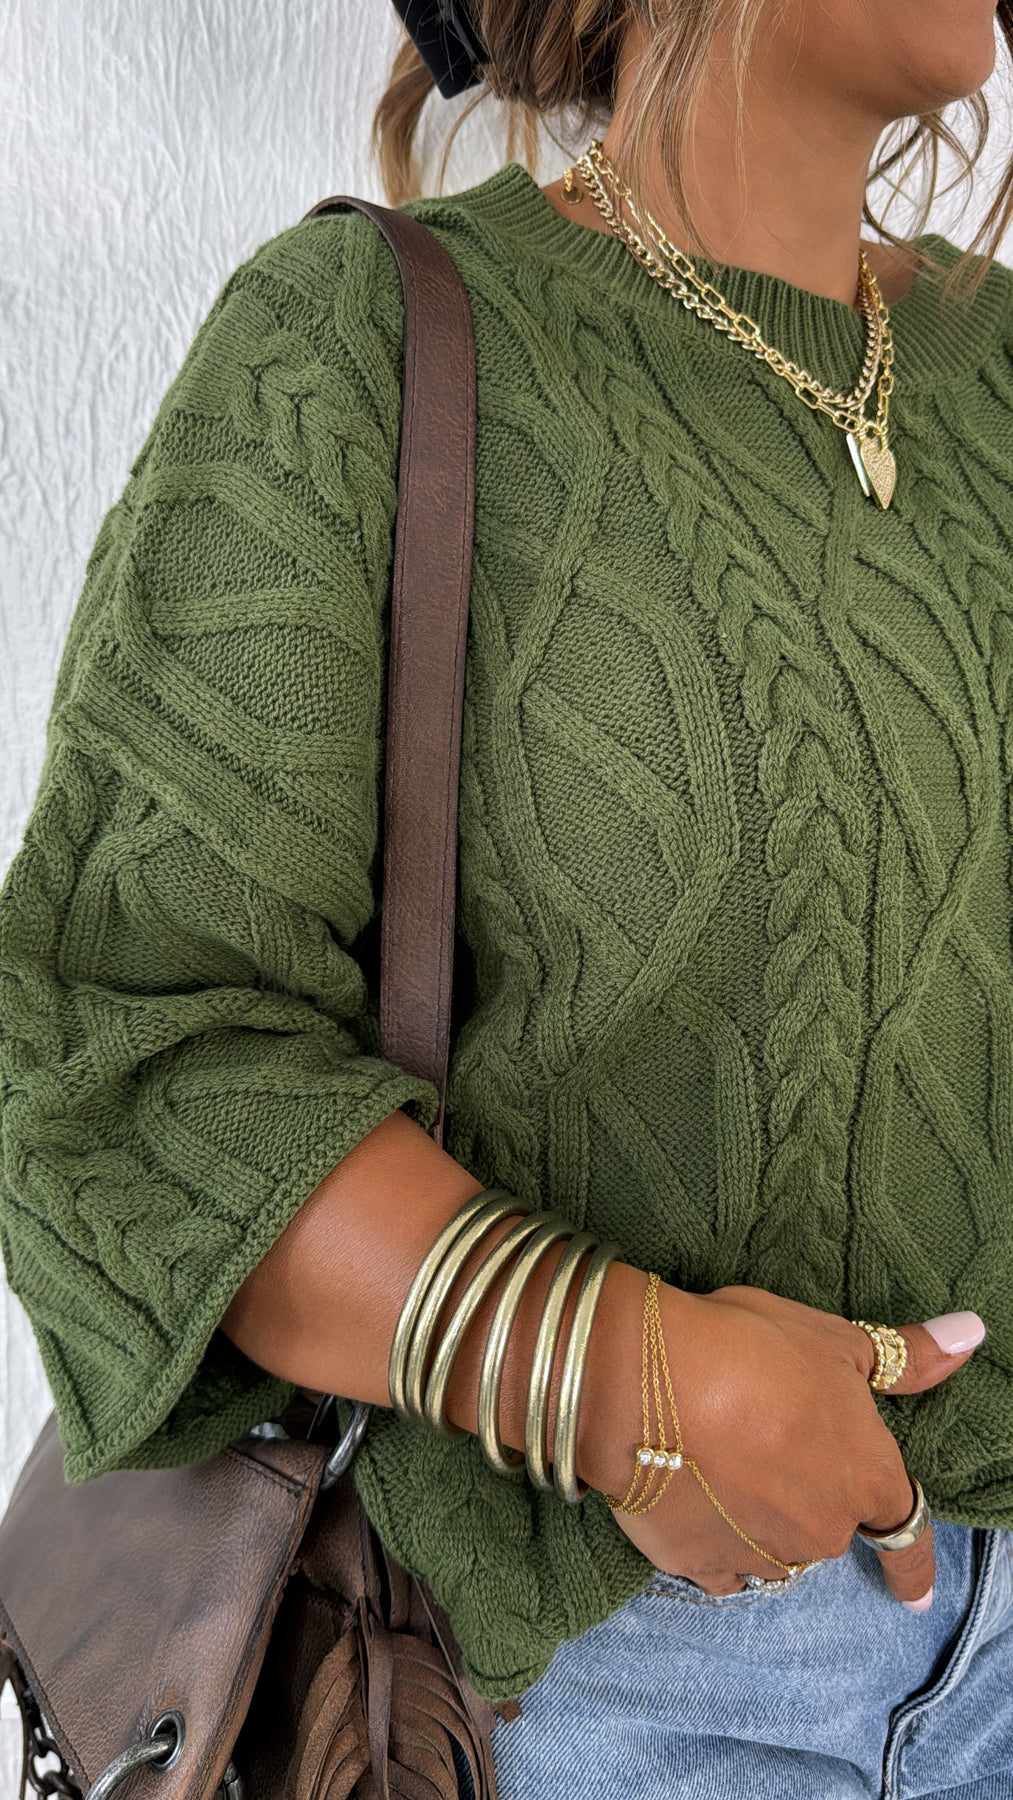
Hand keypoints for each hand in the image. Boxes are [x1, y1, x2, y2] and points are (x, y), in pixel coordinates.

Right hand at [588, 1281, 983, 1608]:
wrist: (647, 1383)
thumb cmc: (749, 1351)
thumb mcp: (834, 1339)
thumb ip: (906, 1357)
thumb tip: (970, 1335)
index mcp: (864, 1477)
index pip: (905, 1530)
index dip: (913, 1565)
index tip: (915, 1598)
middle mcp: (823, 1529)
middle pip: (827, 1522)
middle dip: (804, 1490)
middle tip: (760, 1431)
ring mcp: (761, 1553)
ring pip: (773, 1544)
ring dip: (757, 1513)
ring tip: (717, 1453)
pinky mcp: (700, 1565)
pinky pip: (720, 1564)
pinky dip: (714, 1538)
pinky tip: (692, 1497)